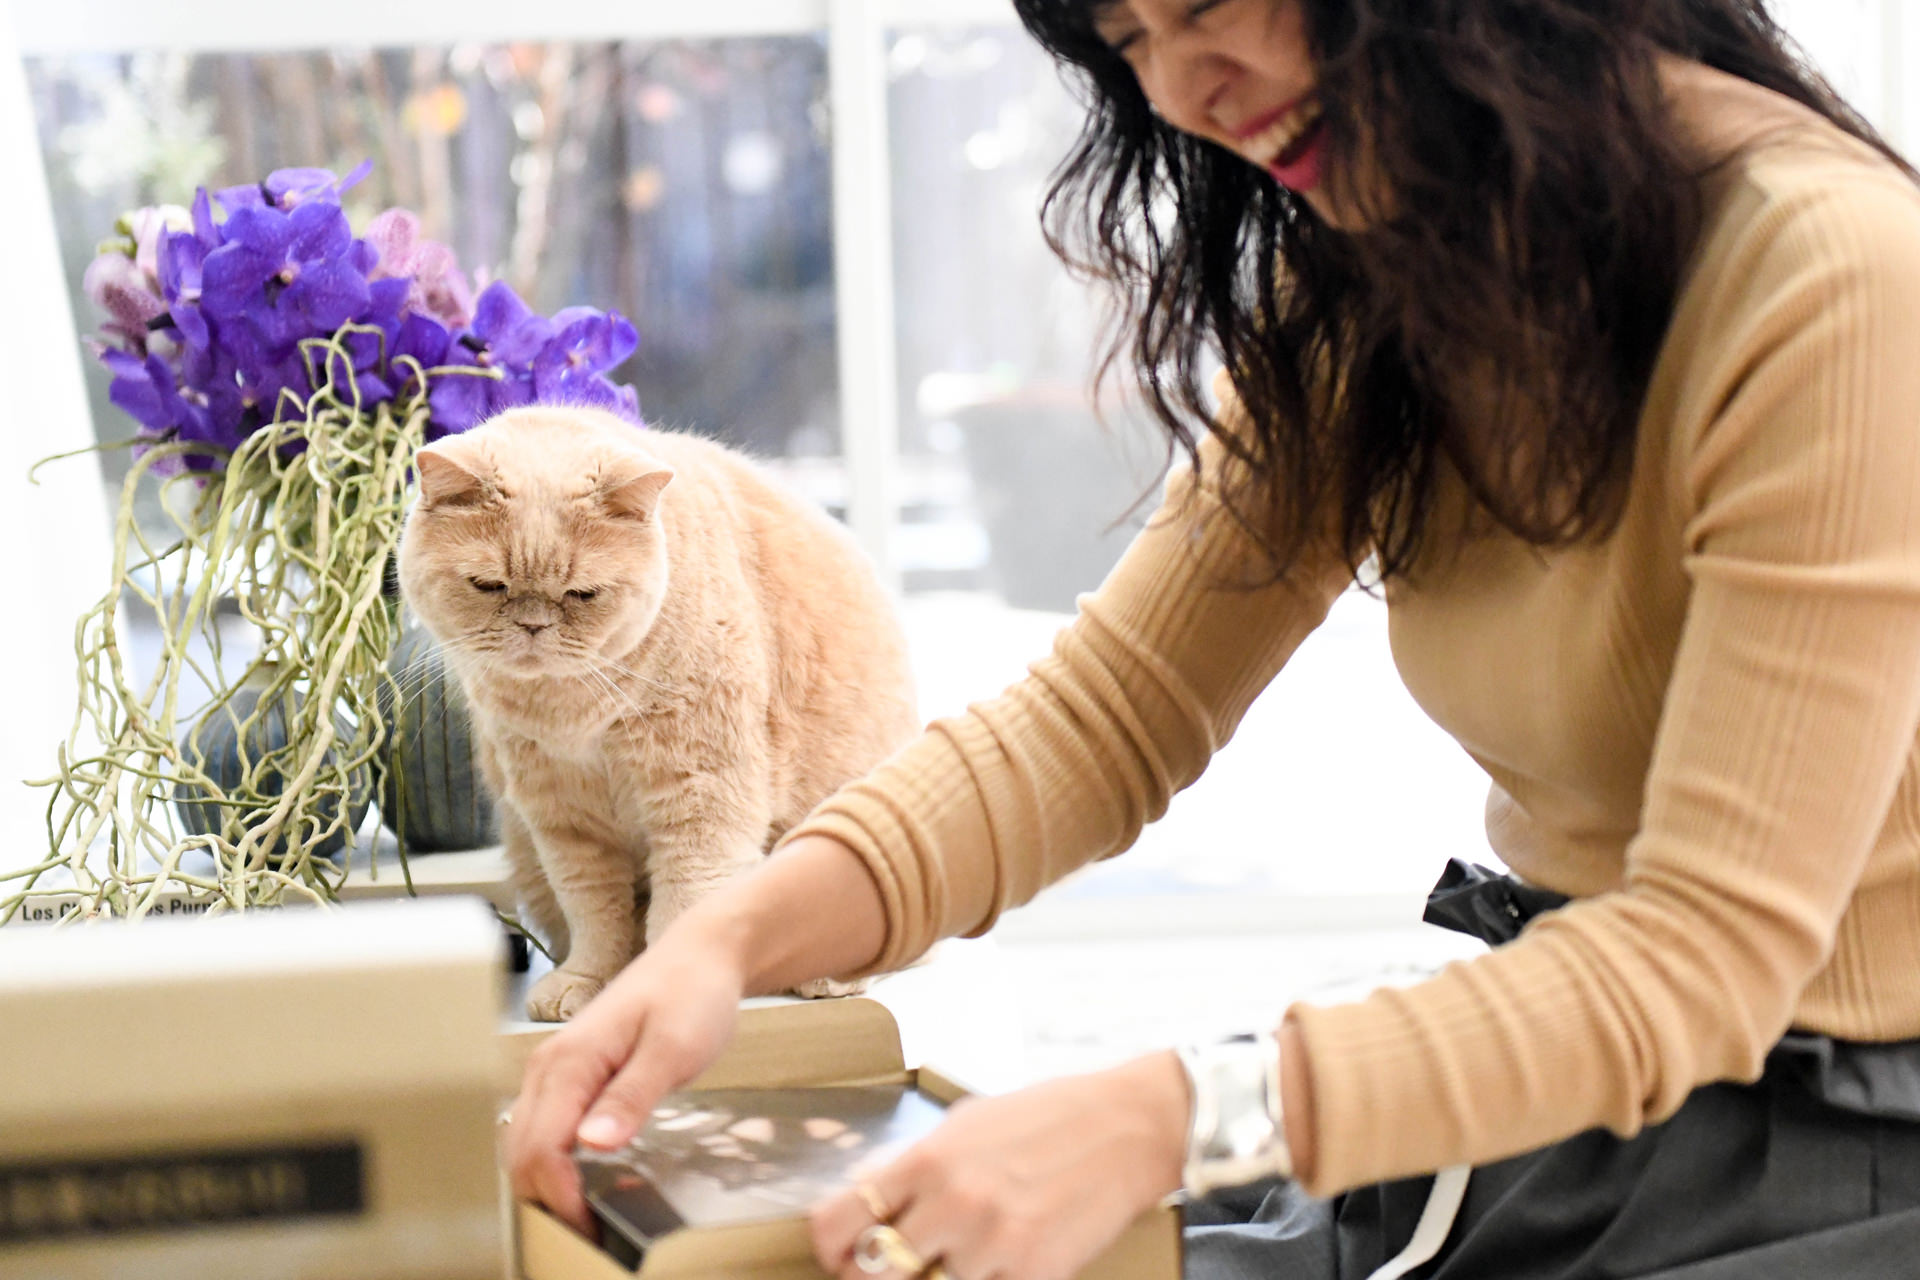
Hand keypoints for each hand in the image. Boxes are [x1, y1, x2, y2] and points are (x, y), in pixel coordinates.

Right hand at [505, 915, 747, 1234]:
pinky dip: (559, 1163)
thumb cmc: (692, 993)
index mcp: (569, 1060)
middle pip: (523, 1153)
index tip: (593, 1226)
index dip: (561, 1195)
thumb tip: (592, 1143)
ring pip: (528, 1145)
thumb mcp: (673, 1048)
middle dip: (548, 1199)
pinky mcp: (572, 1077)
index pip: (541, 1146)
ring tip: (595, 1212)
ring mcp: (557, 1071)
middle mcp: (550, 1067)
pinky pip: (547, 1130)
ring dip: (550, 1184)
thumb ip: (632, 1096)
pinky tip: (594, 1179)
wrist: (702, 956)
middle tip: (595, 1231)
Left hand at [809, 1052, 1189, 1279]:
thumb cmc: (1047, 1117)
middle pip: (871, 1275)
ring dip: (939, 1279)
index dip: (830, 1247)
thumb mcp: (967, 1123)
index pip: (840, 1221)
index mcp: (927, 1160)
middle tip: (891, 1268)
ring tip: (960, 1254)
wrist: (1127, 1127)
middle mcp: (952, 1205)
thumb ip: (917, 1166)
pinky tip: (1001, 1260)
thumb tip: (873, 1201)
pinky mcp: (1033, 1275)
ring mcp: (992, 1246)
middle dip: (870, 1277)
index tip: (836, 1255)